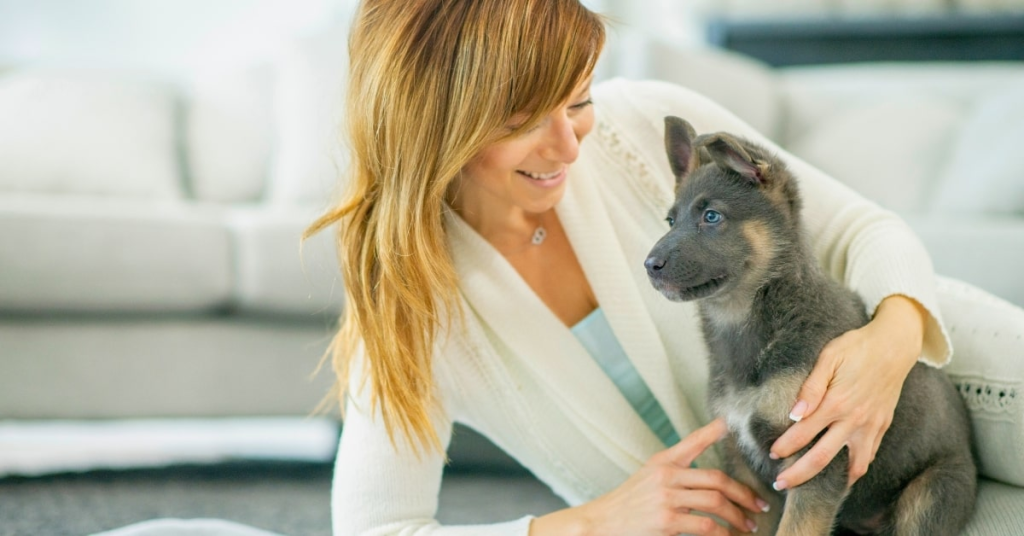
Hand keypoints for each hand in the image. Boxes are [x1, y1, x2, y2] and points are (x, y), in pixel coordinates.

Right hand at [532, 419, 767, 535]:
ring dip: (738, 516)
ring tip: (749, 526)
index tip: (729, 424)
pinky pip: (705, 526)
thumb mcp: (649, 475)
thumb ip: (676, 465)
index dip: (711, 433)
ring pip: (715, 503)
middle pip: (716, 480)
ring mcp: (666, 498)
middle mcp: (665, 475)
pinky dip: (722, 533)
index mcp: (662, 462)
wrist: (601, 523)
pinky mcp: (666, 521)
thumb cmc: (628, 503)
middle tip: (759, 505)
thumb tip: (707, 464)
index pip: (692, 443)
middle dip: (743, 494)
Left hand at [769, 295, 925, 489]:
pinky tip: (843, 473)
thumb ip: (810, 388)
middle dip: (798, 474)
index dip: (785, 447)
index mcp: (836, 402)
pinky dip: (856, 469)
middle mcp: (854, 420)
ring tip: (814, 488)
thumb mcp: (829, 357)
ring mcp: (871, 426)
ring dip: (832, 480)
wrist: (895, 345)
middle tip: (780, 484)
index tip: (772, 454)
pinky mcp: (883, 426)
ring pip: (852, 465)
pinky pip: (869, 456)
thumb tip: (794, 415)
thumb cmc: (856, 347)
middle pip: (822, 458)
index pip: (803, 433)